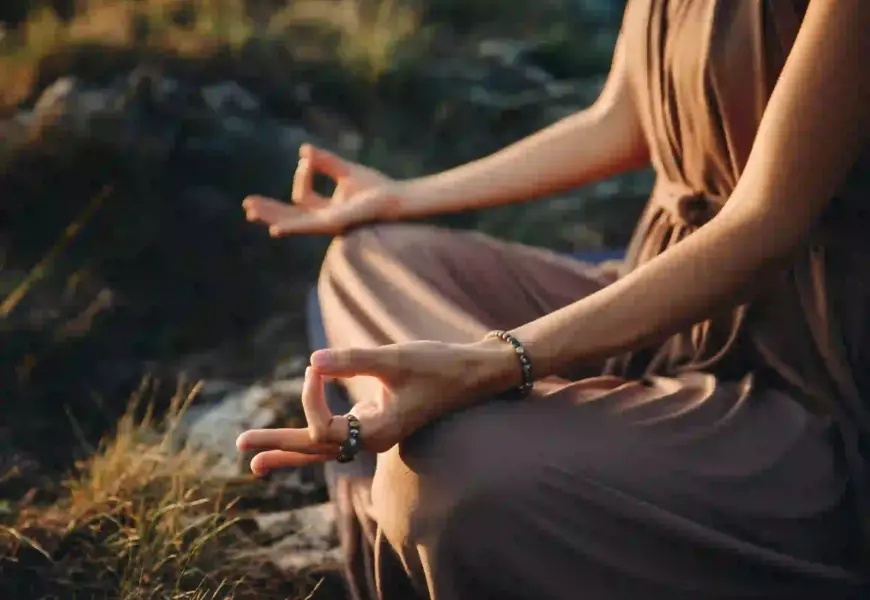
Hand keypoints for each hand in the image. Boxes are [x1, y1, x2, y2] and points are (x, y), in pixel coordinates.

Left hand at [235, 340, 518, 474]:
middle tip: (240, 447)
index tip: (316, 366)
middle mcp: (372, 439)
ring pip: (323, 447)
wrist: (474, 373)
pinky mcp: (377, 421)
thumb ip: (353, 359)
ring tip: (254, 463)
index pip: (323, 426)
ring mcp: (374, 433)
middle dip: (277, 446)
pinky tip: (294, 439)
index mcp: (377, 432)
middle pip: (314, 449)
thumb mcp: (396, 358)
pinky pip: (336, 435)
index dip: (310, 396)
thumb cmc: (439, 365)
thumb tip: (312, 361)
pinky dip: (311, 437)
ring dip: (289, 449)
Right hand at [242, 144, 404, 235]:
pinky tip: (275, 228)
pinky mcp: (334, 224)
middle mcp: (325, 220)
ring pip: (293, 222)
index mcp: (326, 210)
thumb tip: (304, 151)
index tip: (308, 158)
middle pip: (290, 216)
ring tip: (251, 211)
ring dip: (272, 215)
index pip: (302, 196)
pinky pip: (308, 226)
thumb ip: (325, 162)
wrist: (396, 197)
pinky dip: (291, 226)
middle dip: (268, 210)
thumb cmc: (377, 187)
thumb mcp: (345, 170)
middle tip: (246, 205)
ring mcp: (328, 224)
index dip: (302, 174)